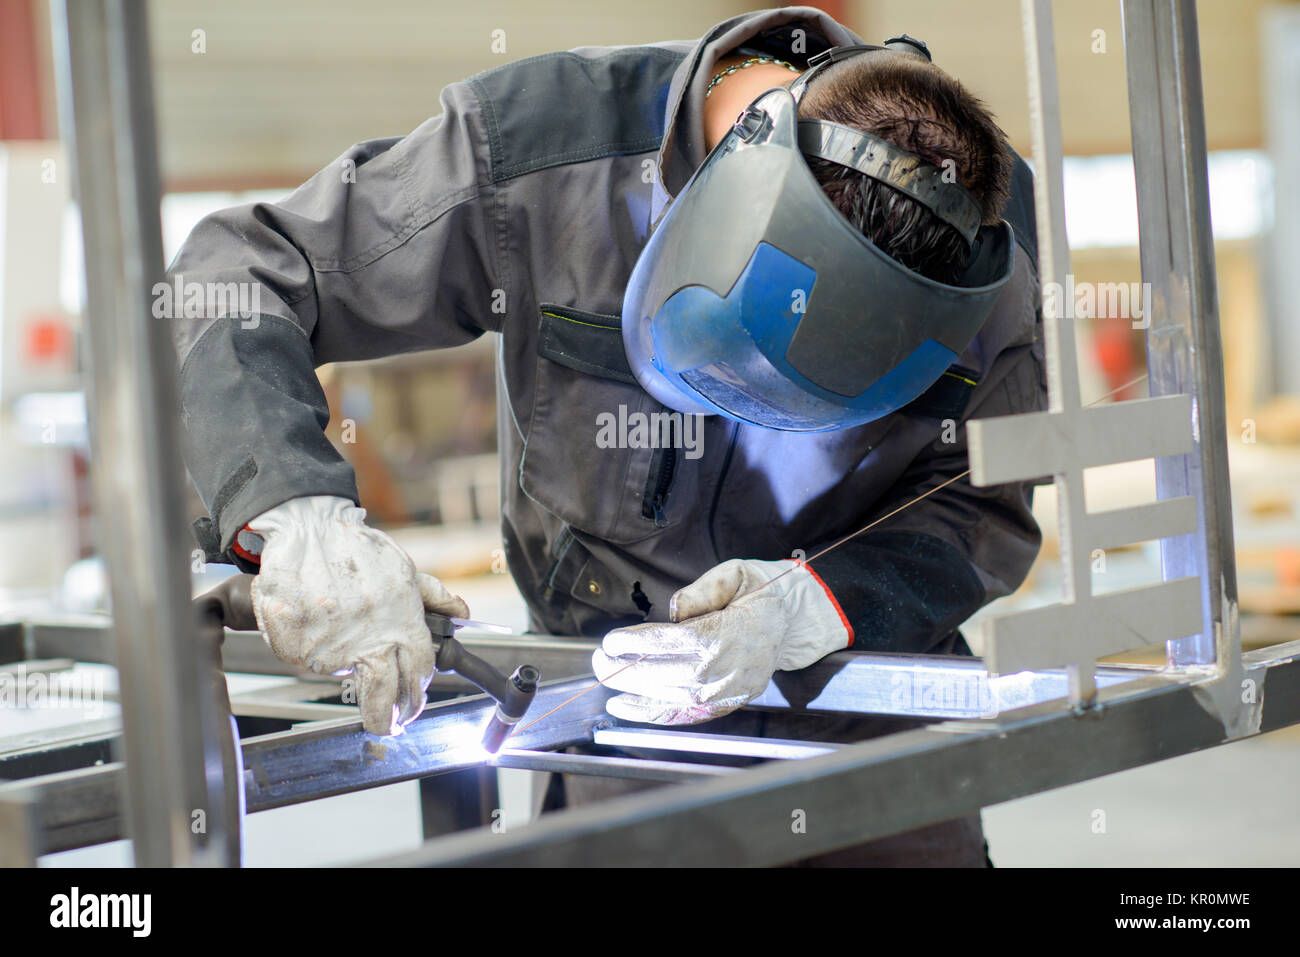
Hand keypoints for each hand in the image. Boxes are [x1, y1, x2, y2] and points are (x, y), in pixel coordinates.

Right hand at [246, 496, 468, 734]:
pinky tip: (317, 622)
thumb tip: (461, 614)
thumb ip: (434, 597)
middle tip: (388, 723)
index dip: (416, 694)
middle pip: (383, 696)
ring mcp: (331, 648)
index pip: (418, 673)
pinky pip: (309, 660)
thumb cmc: (358, 551)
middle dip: (387, 717)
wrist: (308, 532)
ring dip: (345, 664)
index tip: (412, 703)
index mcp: (401, 624)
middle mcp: (368, 641)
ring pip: (342, 674)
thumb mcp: (404, 570)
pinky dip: (313, 648)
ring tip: (341, 630)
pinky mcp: (298, 648)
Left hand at [592, 558, 851, 724]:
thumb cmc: (761, 594)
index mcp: (727, 635)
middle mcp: (725, 670)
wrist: (794, 622)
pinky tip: (623, 707)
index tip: (611, 640)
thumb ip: (702, 591)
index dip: (637, 644)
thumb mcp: (736, 575)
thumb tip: (673, 611)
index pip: (672, 643)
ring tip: (604, 676)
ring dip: (631, 690)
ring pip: (669, 697)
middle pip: (665, 675)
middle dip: (625, 668)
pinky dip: (650, 714)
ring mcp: (726, 693)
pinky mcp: (726, 705)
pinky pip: (684, 715)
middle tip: (598, 658)